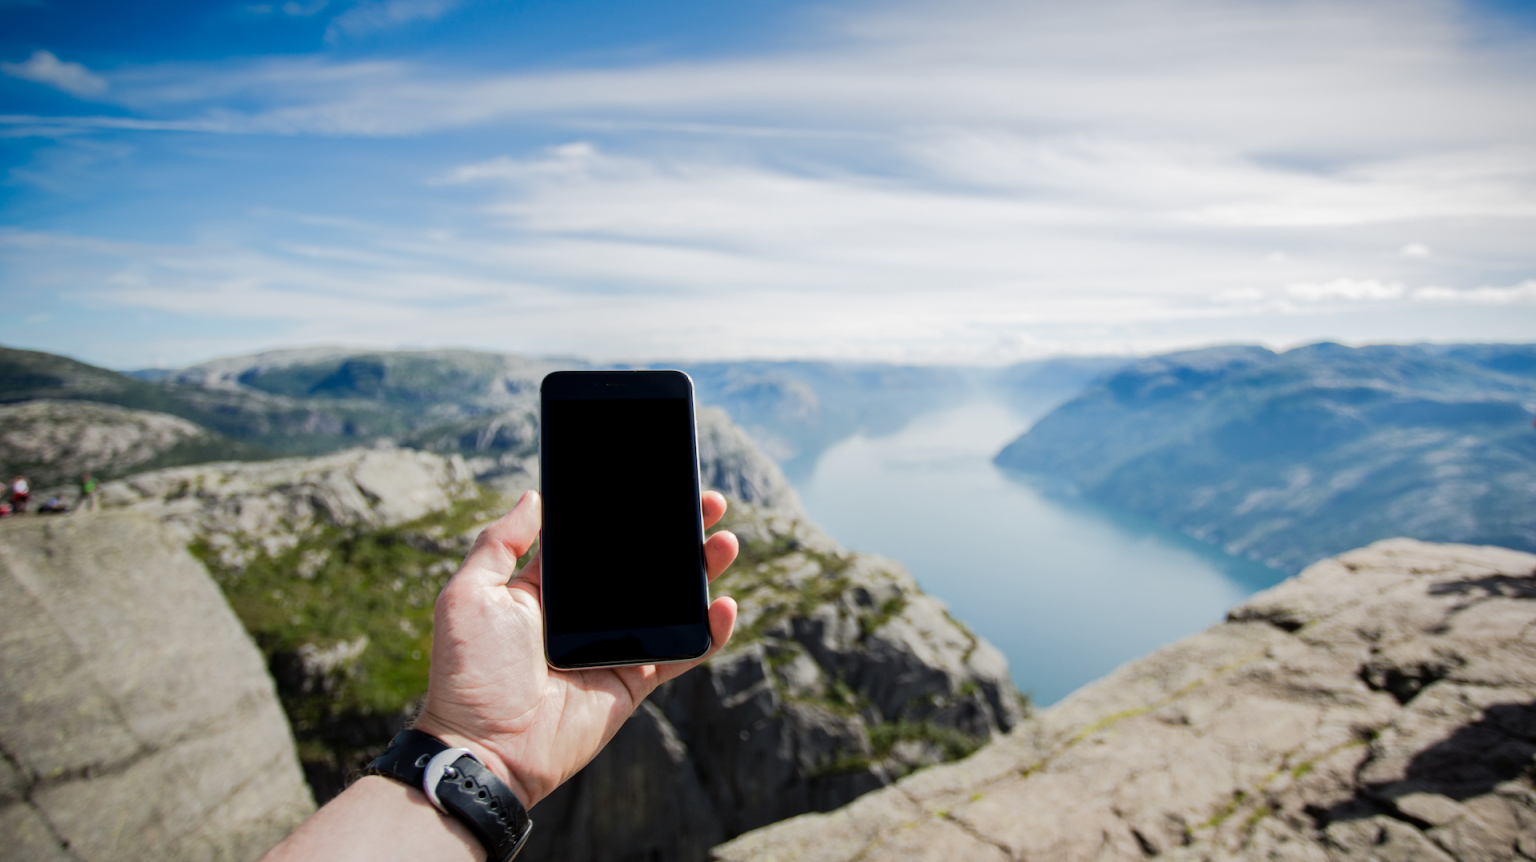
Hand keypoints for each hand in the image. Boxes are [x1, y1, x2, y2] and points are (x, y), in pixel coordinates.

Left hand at [411, 489, 738, 807]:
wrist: (486, 749)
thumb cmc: (469, 674)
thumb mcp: (469, 594)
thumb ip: (499, 543)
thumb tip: (534, 497)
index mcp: (549, 589)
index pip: (599, 540)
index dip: (630, 513)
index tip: (659, 485)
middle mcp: (586, 614)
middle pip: (644, 565)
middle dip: (678, 532)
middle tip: (707, 503)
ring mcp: (615, 646)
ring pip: (670, 602)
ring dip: (702, 572)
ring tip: (725, 543)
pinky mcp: (635, 680)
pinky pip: (681, 653)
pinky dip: (709, 633)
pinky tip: (725, 606)